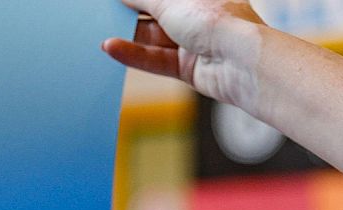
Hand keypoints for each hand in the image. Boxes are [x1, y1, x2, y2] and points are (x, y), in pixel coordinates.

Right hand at [101, 0, 265, 108]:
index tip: (117, 0)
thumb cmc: (216, 21)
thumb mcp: (170, 1)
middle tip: (103, 13)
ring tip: (101, 32)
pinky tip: (111, 48)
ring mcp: (194, 42)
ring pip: (154, 38)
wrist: (241, 63)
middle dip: (131, 14)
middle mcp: (200, 15)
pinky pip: (155, 60)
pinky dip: (134, 55)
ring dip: (129, 36)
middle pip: (157, 13)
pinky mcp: (188, 68)